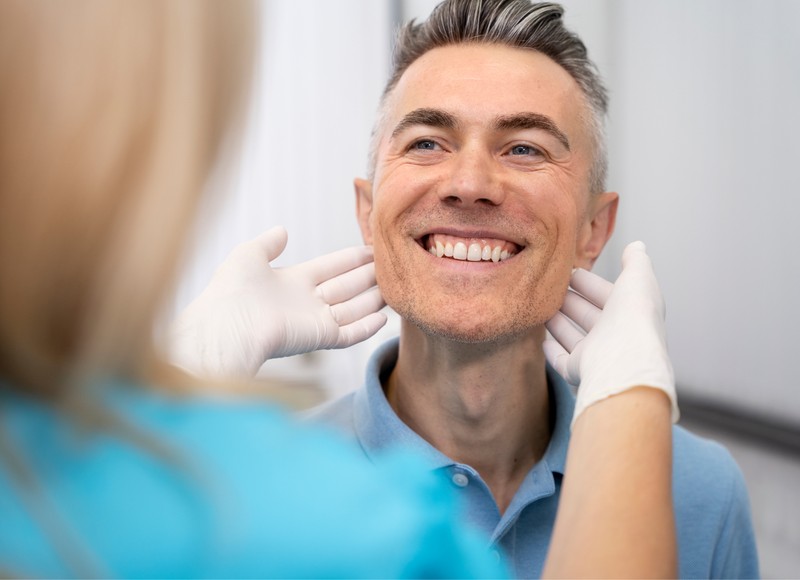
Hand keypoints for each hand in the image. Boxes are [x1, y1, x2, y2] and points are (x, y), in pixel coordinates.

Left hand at [168, 226, 386, 376]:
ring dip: (374, 298)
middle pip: (346, 285)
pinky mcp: (320, 338)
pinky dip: (367, 327)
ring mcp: (315, 320)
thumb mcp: (249, 255)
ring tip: (396, 286)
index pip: (330, 266)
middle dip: (369, 275)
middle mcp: (306, 301)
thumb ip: (268, 242)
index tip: (372, 248)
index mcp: (291, 280)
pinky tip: (384, 317)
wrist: (228, 326)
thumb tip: (282, 230)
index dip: (351, 258)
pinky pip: (350, 333)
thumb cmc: (232, 290)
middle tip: (392, 263)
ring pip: (353, 308)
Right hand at [543, 241, 678, 425]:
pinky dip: (552, 351)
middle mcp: (614, 336)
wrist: (624, 360)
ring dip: (557, 322)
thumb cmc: (633, 317)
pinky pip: (562, 361)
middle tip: (549, 287)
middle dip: (570, 300)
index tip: (569, 272)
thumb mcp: (638, 279)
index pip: (606, 295)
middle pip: (587, 315)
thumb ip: (636, 261)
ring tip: (539, 306)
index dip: (589, 283)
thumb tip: (637, 245)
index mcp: (629, 313)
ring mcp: (596, 356)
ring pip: (573, 336)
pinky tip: (542, 341)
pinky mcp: (579, 371)